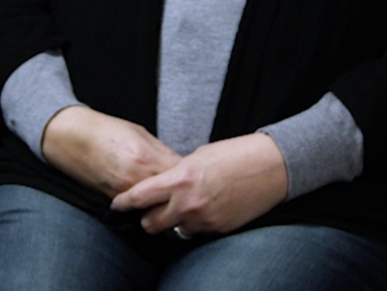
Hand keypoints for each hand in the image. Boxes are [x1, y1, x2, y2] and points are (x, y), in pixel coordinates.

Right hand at [40, 106, 180, 197]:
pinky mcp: (112, 199)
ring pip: (155, 207)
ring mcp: (124, 191)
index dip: (191, 178)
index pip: (181, 177)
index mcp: (148, 157)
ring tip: (168, 197)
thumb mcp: (140, 134)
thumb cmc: (105, 130)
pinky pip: (136, 208)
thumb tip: (180, 166)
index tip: (195, 178)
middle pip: (171, 197)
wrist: (71, 136)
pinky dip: (144, 205)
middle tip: (186, 193)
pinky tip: (147, 198)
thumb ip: (161, 153)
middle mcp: (137, 177)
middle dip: (180, 195)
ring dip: (163, 203)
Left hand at [109, 133, 287, 235]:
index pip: (139, 197)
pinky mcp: (219, 229)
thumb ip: (174, 175)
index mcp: (178, 179)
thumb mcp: (195, 158)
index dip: (123, 203)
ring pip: (173, 232)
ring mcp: (204, 219)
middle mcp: (188, 203)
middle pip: (150, 223)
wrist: (270, 167)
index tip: (116, 204)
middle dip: (145, 218)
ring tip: (176, 210)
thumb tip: (161, 185)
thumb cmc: (233, 155)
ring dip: (171, 223)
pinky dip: (193, 225)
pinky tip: (199, 211)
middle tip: (146, 210)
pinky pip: (196, 233)